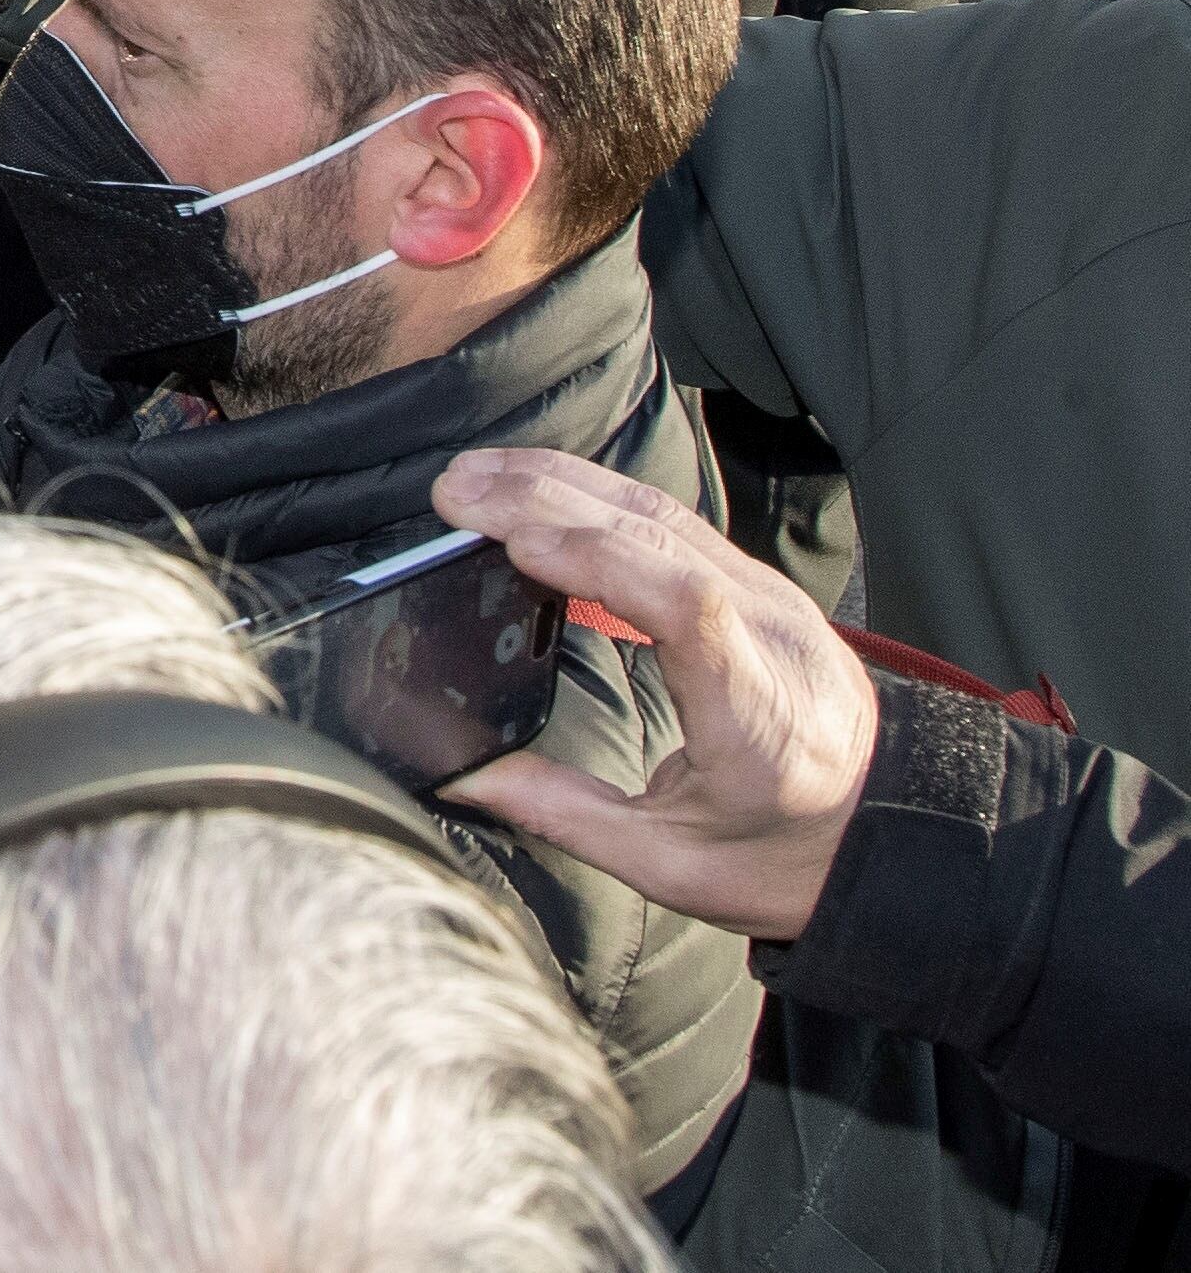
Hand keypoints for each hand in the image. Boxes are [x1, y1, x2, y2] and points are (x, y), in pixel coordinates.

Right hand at [433, 447, 878, 940]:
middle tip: (453, 494)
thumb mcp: (672, 864)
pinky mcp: (756, 584)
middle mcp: (770, 637)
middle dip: (548, 503)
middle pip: (659, 539)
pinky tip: (536, 487)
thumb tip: (462, 775)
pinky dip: (592, 493)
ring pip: (660, 512)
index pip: (691, 609)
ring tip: (474, 477)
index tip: (519, 545)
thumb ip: (563, 812)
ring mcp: (769, 599)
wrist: (887, 832)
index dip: (603, 561)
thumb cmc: (785, 854)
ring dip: (559, 483)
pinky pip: (669, 518)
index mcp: (757, 714)